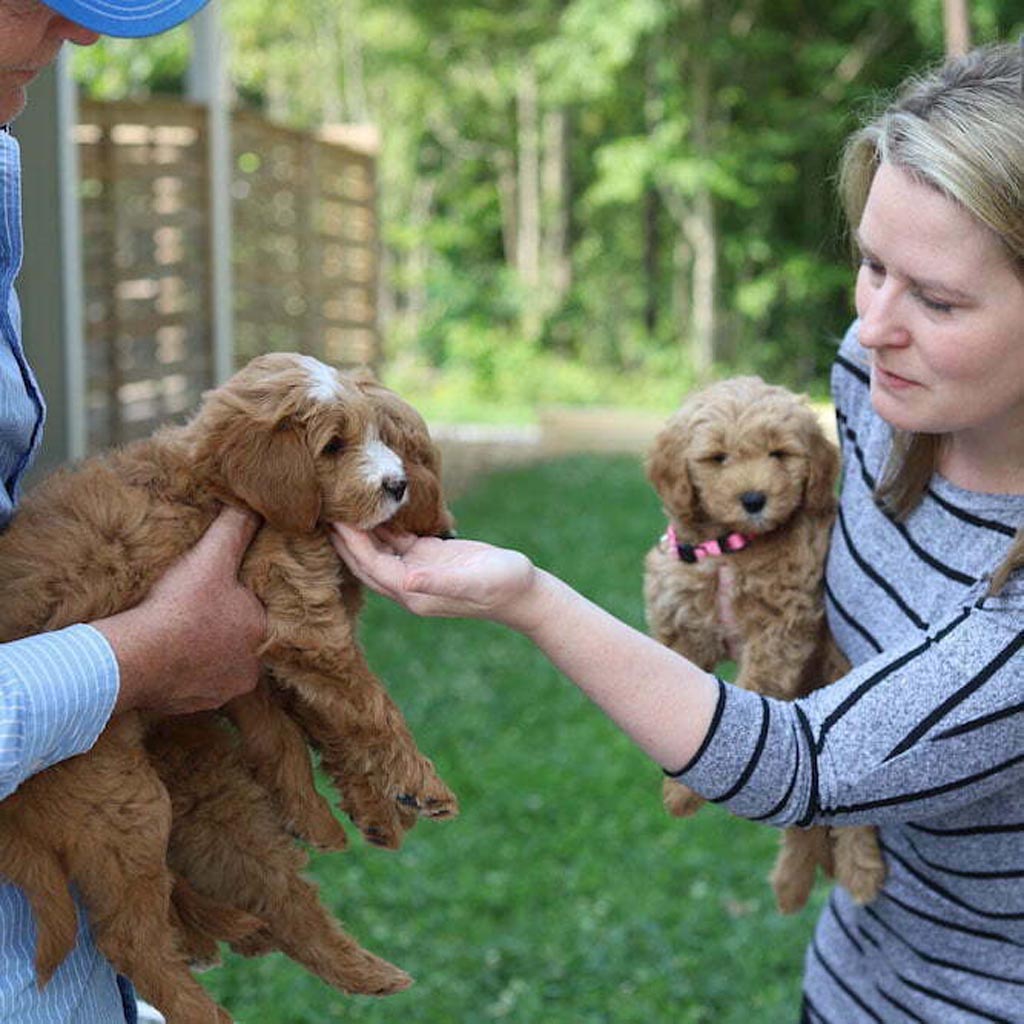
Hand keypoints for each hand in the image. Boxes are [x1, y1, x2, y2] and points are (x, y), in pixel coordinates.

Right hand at [97, 506, 266, 714]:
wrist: (134, 658)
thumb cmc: (180, 607)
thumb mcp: (211, 558)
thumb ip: (235, 530)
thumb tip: (254, 505)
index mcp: (264, 633)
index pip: (260, 612)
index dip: (241, 599)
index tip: (220, 591)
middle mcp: (251, 669)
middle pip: (240, 641)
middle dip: (223, 628)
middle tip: (197, 610)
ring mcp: (222, 692)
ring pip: (217, 665)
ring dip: (202, 652)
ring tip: (179, 631)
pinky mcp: (192, 706)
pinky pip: (191, 685)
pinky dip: (181, 672)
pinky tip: (166, 655)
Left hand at [330, 524, 537, 628]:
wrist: (525, 593)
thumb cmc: (503, 586)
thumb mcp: (473, 582)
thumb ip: (439, 581)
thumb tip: (407, 581)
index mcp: (414, 592)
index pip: (372, 567)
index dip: (352, 544)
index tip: (336, 519)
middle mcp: (410, 583)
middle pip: (366, 560)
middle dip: (346, 538)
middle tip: (326, 506)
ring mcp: (419, 569)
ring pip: (379, 549)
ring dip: (361, 529)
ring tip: (342, 502)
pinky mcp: (430, 556)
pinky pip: (398, 540)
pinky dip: (384, 524)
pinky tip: (373, 504)